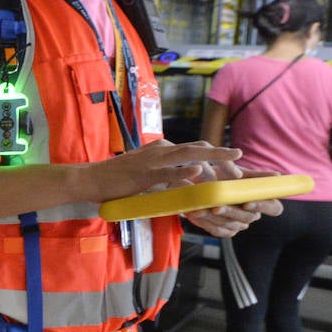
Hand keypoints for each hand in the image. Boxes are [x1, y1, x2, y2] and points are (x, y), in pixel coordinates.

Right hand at [93, 139, 242, 201]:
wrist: (91, 179)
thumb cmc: (117, 180)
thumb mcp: (146, 173)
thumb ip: (164, 174)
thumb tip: (184, 182)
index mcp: (162, 149)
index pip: (195, 150)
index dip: (216, 158)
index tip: (232, 168)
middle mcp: (161, 150)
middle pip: (198, 149)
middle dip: (221, 155)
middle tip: (240, 162)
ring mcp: (153, 161)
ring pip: (189, 155)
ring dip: (214, 157)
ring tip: (234, 159)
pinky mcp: (144, 174)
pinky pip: (168, 172)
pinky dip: (184, 172)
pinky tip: (199, 173)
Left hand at [184, 165, 284, 236]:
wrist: (199, 182)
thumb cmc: (223, 176)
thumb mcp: (238, 173)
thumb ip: (255, 176)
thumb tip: (277, 176)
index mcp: (261, 200)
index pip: (274, 208)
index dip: (262, 207)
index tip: (247, 202)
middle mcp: (252, 214)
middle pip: (248, 217)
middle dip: (231, 212)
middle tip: (217, 207)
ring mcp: (238, 224)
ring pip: (231, 225)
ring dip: (215, 218)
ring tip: (201, 209)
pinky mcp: (225, 231)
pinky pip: (219, 231)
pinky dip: (207, 223)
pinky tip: (197, 214)